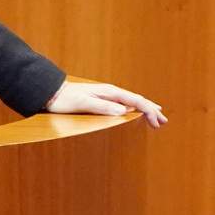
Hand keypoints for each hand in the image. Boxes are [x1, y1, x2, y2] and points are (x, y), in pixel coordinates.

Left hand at [45, 80, 166, 127]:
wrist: (51, 93)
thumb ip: (103, 107)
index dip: (149, 111)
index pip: (135, 101)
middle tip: (164, 121)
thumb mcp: (84, 103)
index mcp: (109, 92)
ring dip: (143, 110)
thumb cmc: (66, 99)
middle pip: (136, 101)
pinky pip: (122, 105)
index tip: (158, 122)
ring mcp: (106, 96)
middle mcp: (110, 92)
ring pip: (130, 102)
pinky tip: (134, 114)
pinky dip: (133, 110)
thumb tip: (124, 111)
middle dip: (150, 110)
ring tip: (155, 117)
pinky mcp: (101, 101)